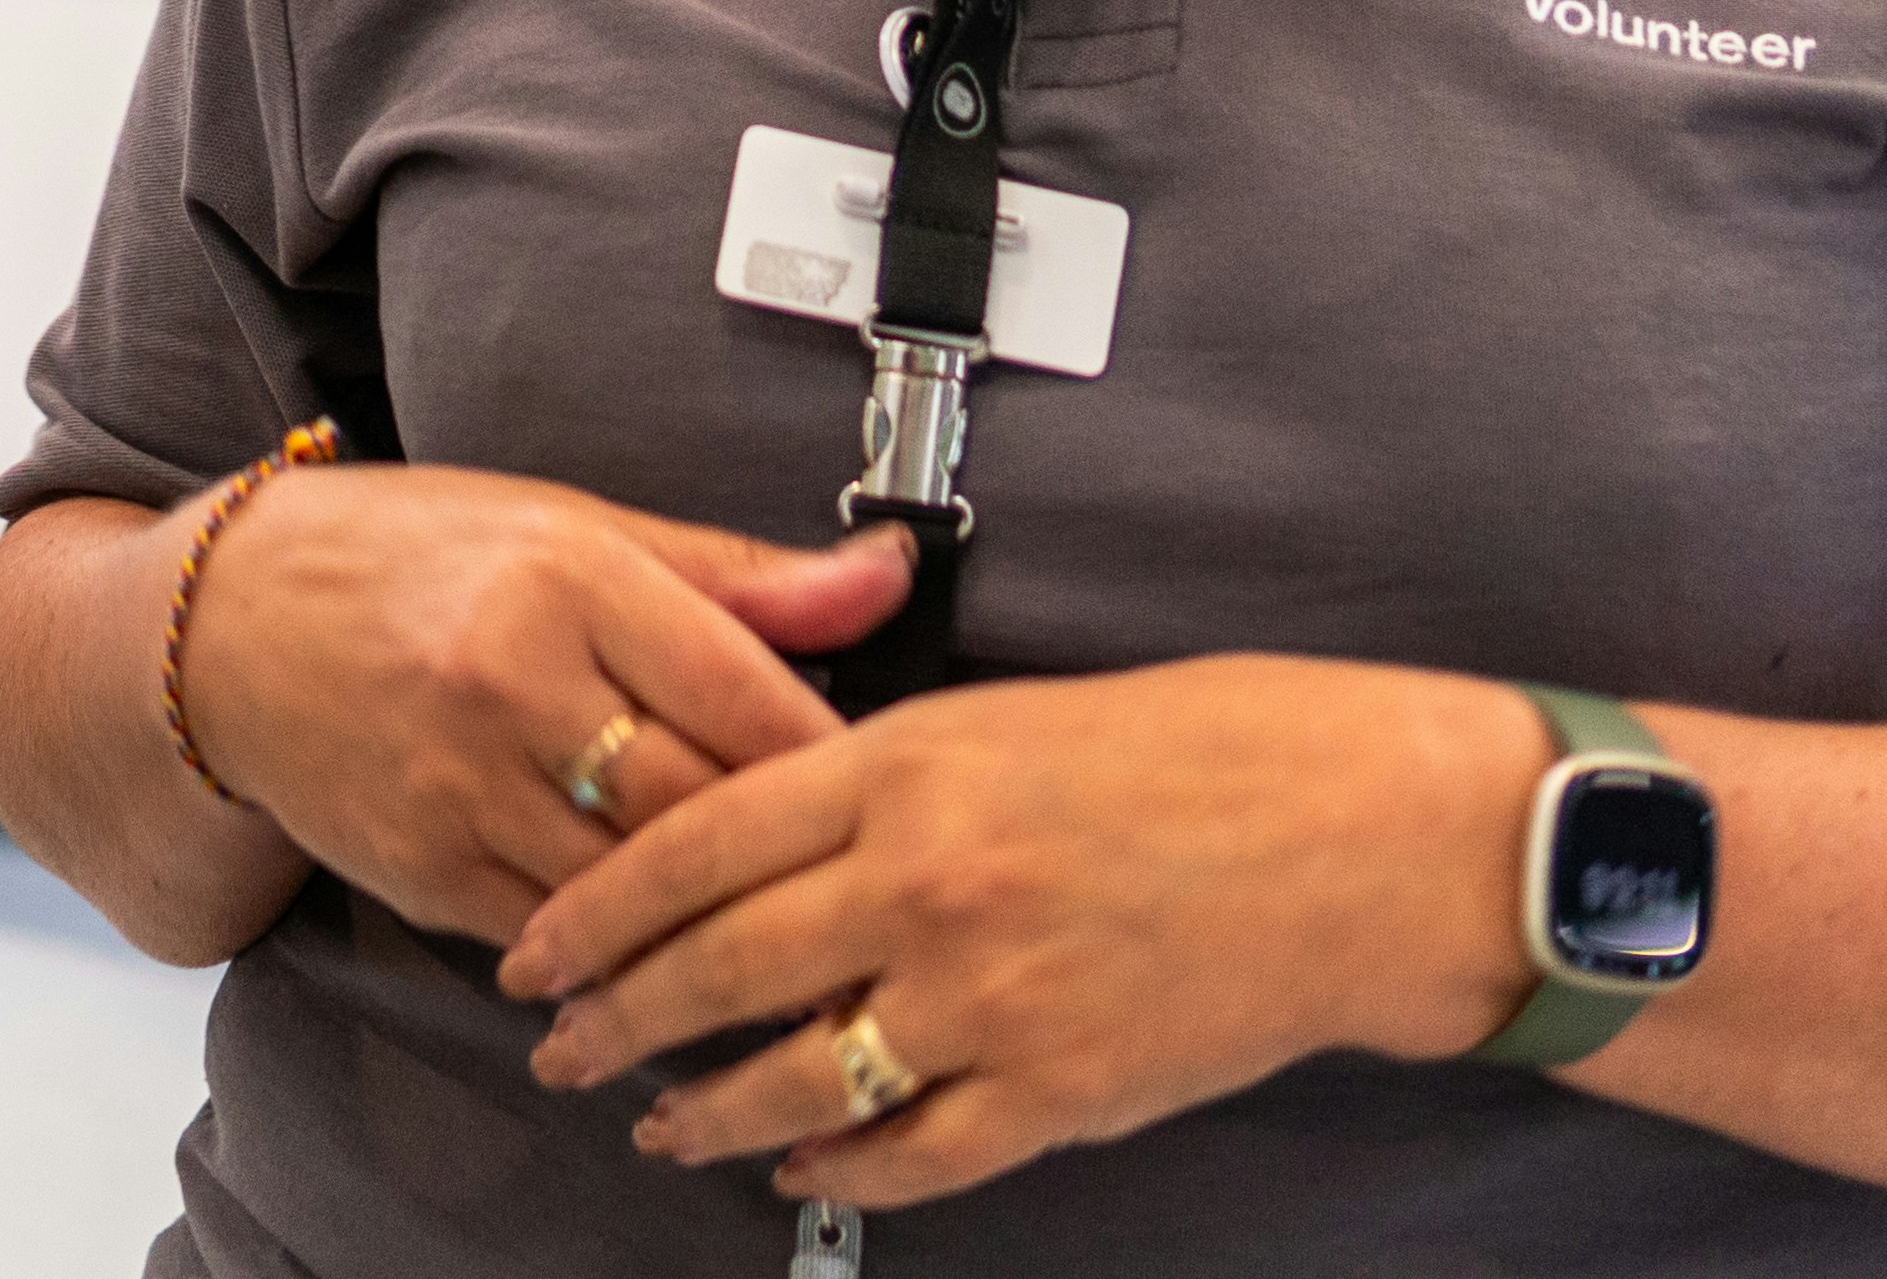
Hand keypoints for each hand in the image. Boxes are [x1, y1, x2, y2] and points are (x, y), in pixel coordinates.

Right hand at [170, 463, 914, 946]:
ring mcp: (456, 783)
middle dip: (783, 854)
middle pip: (700, 805)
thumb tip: (888, 578)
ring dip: (710, 921)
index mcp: (565, 575)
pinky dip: (617, 950)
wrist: (219, 627)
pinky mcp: (419, 866)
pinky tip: (663, 949)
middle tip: (853, 882)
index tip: (884, 790)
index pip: (747, 692)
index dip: (833, 758)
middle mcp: (507, 678)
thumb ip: (737, 577)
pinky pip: (556, 938)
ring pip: (635, 889)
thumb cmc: (413, 560)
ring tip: (782, 933)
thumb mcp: (572, 529)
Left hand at [493, 655, 1549, 1205]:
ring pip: (797, 1078)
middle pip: (718, 970)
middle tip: (557, 1047)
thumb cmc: (1189, 752)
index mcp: (901, 770)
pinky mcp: (1061, 1090)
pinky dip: (842, 1170)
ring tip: (657, 1125)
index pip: (691, 846)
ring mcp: (990, 997)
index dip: (595, 909)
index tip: (534, 946)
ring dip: (707, 1112)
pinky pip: (915, 1152)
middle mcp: (926, 886)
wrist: (1352, 836)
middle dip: (616, 1019)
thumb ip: (864, 776)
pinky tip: (802, 1170)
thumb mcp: (994, 717)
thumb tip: (748, 827)